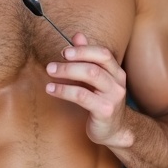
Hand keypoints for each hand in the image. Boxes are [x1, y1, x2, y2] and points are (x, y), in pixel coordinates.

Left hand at [45, 33, 128, 147]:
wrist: (115, 131)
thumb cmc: (101, 100)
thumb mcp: (95, 78)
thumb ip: (86, 57)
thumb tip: (77, 35)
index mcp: (116, 72)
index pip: (102, 53)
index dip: (83, 50)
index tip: (64, 52)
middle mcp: (117, 82)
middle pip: (95, 64)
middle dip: (72, 61)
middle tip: (52, 64)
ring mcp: (113, 97)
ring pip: (91, 75)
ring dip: (67, 72)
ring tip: (50, 73)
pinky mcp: (105, 111)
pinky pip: (82, 96)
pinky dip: (64, 90)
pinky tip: (51, 90)